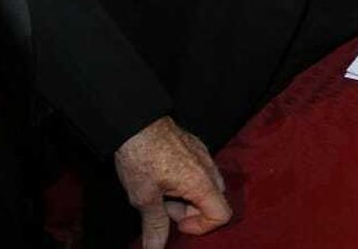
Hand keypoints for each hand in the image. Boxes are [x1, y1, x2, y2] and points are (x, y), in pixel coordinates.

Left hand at [113, 116, 230, 248]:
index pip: (222, 214)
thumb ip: (155, 225)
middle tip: (164, 207)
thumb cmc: (141, 157)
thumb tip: (156, 248)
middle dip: (191, 212)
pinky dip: (187, 181)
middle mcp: (209, 168)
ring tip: (161, 191)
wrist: (135, 121)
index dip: (201, 227)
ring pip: (207, 185)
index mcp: (201, 183)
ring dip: (188, 197)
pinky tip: (163, 177)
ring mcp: (204, 155)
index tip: (177, 222)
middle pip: (214, 201)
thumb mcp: (144, 197)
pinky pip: (201, 170)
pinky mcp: (196, 146)